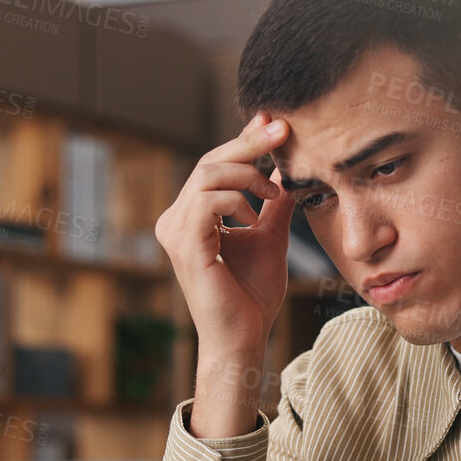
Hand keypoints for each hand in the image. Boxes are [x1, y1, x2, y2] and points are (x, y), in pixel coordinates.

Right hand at [155, 112, 295, 359]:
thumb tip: (285, 168)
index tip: (274, 122)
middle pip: (209, 161)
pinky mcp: (184, 245)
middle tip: (281, 128)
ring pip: (206, 175)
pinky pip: (206, 202)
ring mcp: (175, 232)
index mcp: (191, 215)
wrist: (245, 337)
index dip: (243, 140)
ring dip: (245, 174)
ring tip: (271, 191)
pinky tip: (253, 214)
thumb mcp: (270, 236)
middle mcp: (176, 219)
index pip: (215, 165)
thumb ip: (273, 203)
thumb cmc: (252, 294)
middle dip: (248, 142)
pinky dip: (234, 200)